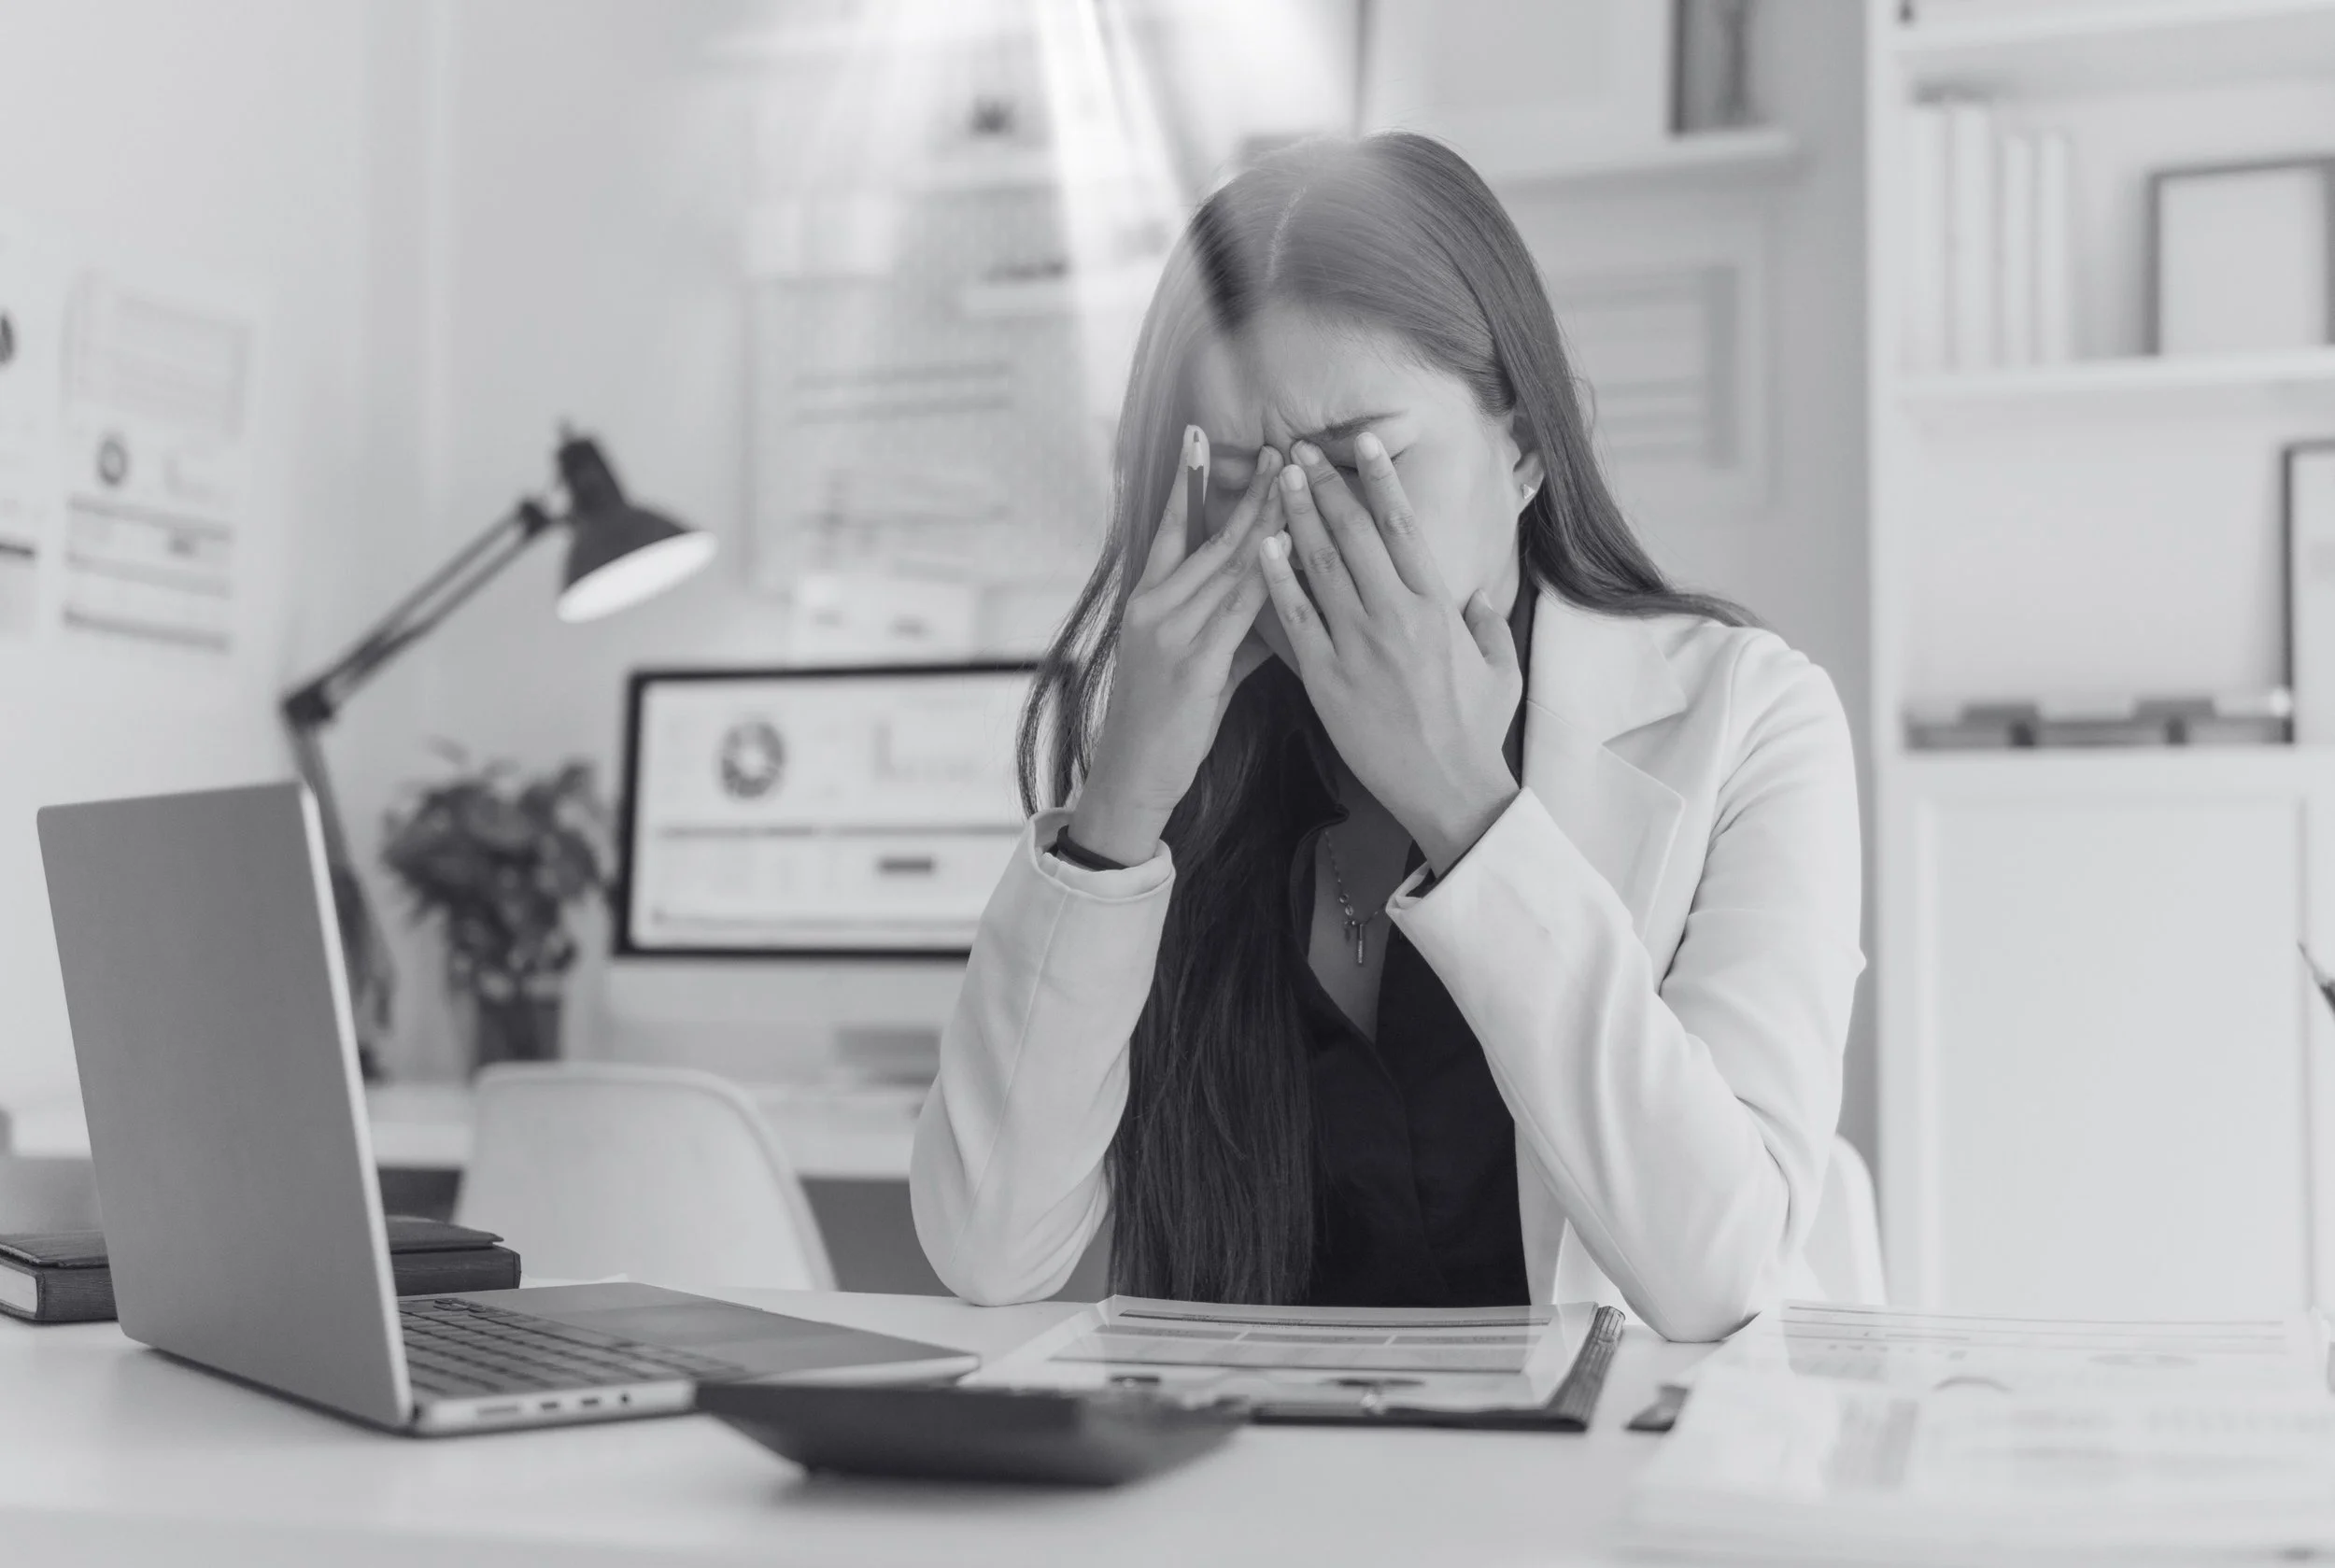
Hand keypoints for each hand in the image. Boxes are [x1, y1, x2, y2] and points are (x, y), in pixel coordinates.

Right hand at [1069, 427, 1283, 864]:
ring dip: (1264, 520)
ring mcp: (1169, 633)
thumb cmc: (1168, 722)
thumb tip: (1273, 602)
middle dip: (1247, 491)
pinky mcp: (1192, 665)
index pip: (1168, 527)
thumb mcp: (1198, 663)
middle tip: (1277, 449)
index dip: (1185, 481)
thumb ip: (1233, 628)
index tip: (1199, 437)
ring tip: (1292, 481)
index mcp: (1148, 601)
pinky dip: (1265, 577)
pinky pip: (1237, 611)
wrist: (1133, 776)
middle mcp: (1153, 607)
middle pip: (1208, 537)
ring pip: (1227, 565)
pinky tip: (1286, 549)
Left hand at [1258, 434, 1520, 874]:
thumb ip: (1490, 624)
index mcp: (1438, 606)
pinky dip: (1276, 579)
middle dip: (1324, 485)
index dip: (1379, 479)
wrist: (1447, 789)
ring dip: (1296, 516)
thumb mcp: (1501, 669)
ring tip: (1276, 479)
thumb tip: (1480, 597)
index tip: (1360, 443)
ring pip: (1320, 565)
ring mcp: (1359, 645)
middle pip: (1353, 533)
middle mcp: (1396, 615)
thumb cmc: (1475, 732)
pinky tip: (1260, 546)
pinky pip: (1295, 618)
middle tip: (1298, 448)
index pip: (1403, 526)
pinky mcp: (1327, 678)